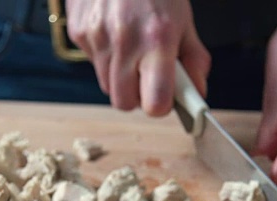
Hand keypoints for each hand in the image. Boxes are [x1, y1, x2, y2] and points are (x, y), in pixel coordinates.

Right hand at [66, 0, 210, 115]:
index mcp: (158, 40)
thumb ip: (193, 60)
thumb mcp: (184, 19)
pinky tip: (114, 33)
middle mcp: (125, 41)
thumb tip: (197, 94)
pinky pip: (92, 63)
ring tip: (130, 48)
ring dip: (120, 76)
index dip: (159, 105)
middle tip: (146, 74)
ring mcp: (97, 37)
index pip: (154, 103)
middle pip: (124, 103)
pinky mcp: (79, 32)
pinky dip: (104, 56)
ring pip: (107, 86)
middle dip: (136, 95)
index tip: (164, 97)